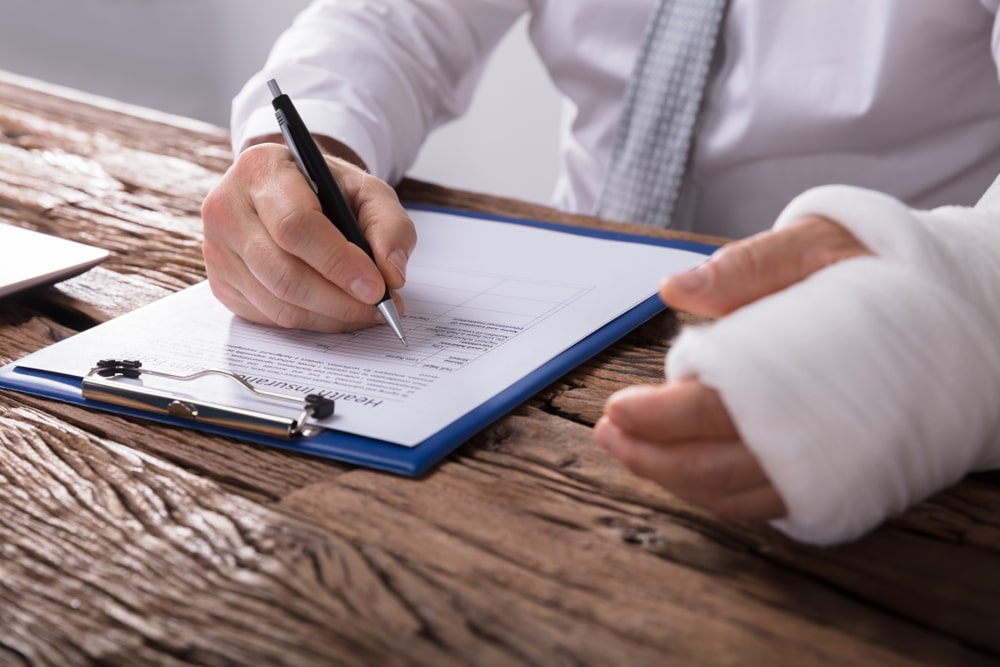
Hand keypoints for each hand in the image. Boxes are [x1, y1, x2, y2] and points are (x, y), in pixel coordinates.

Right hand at [201, 142, 415, 331]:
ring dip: (330, 317)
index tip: (376, 287)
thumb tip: (392, 276)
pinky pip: (269, 317)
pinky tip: (337, 311)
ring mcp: (217, 249)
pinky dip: (311, 322)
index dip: (338, 263)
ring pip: (278, 303)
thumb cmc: (328, 189)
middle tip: (380, 309)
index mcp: (261, 169)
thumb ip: (390, 226)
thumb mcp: (368, 191)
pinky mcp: (221, 282)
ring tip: (366, 312)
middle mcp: (227, 208)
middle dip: (339, 300)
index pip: (295, 226)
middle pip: (284, 273)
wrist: (290, 191)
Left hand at [595, 215, 870, 520]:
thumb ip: (750, 267)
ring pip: (737, 494)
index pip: (714, 410)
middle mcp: (819, 434)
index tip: (616, 410)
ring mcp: (831, 465)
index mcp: (805, 374)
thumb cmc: (884, 271)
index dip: (658, 417)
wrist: (963, 313)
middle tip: (608, 436)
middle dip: (652, 457)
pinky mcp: (839, 478)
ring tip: (628, 452)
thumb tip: (675, 288)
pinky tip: (682, 466)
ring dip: (675, 480)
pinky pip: (766, 499)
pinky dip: (716, 491)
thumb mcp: (820, 243)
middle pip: (716, 467)